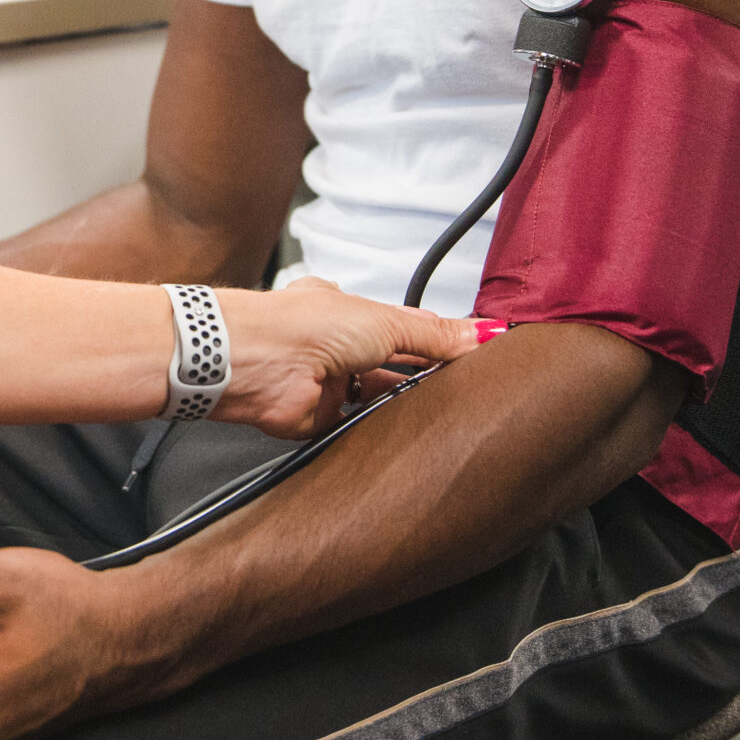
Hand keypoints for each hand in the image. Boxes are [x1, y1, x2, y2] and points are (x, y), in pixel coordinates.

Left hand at [219, 278, 491, 437]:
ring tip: (443, 405)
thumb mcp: (387, 322)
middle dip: (427, 371)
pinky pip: (358, 426)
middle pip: (395, 362)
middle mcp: (339, 345)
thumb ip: (435, 334)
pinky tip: (403, 427)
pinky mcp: (321, 418)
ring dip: (405, 399)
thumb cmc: (304, 325)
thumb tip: (480, 332)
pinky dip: (378, 427)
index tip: (479, 350)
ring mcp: (330, 382)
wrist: (258, 362)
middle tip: (467, 382)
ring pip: (379, 395)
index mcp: (352, 312)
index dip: (442, 339)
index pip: (407, 327)